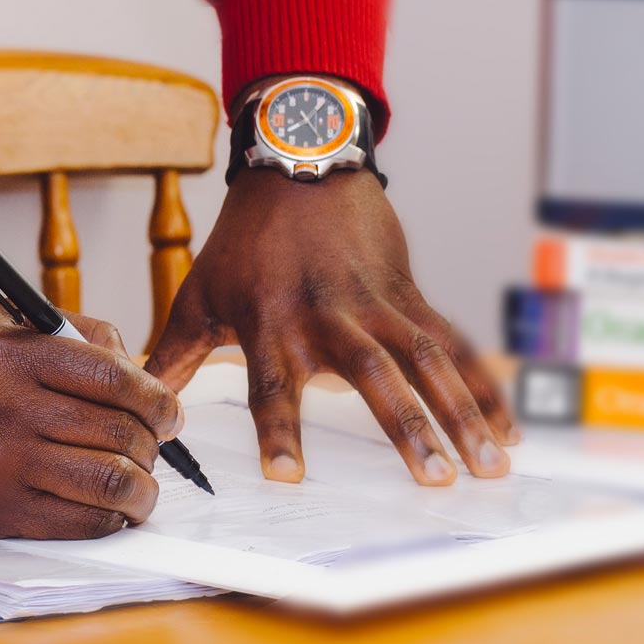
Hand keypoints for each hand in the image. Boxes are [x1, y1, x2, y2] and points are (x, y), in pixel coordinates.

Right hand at [0, 307, 182, 538]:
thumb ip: (65, 332)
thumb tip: (138, 366)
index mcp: (4, 351)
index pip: (113, 376)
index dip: (157, 398)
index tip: (170, 412)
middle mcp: (0, 404)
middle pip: (119, 431)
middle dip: (154, 445)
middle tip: (156, 450)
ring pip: (110, 482)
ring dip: (142, 490)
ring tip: (142, 488)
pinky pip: (80, 522)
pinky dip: (111, 520)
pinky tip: (112, 512)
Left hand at [146, 168, 516, 484]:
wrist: (300, 165)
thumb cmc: (244, 240)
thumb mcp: (198, 294)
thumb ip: (171, 356)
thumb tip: (136, 402)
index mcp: (272, 323)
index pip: (272, 386)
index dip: (279, 430)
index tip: (287, 475)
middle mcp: (330, 316)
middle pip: (373, 377)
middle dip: (407, 428)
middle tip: (436, 478)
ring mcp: (378, 304)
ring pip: (429, 361)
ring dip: (463, 413)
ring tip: (489, 466)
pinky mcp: (410, 295)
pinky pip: (454, 344)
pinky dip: (484, 386)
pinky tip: (507, 430)